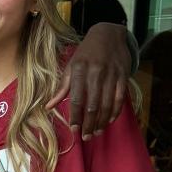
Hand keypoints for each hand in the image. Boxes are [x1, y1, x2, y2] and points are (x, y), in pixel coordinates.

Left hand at [48, 23, 129, 139]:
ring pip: (107, 104)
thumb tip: (48, 106)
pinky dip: (115, 111)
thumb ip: (62, 87)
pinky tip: (109, 121)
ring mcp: (111, 74)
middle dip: (89, 124)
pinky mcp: (123, 75)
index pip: (77, 98)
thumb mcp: (71, 65)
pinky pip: (120, 98)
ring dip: (101, 121)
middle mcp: (96, 72)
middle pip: (92, 105)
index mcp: (80, 70)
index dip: (75, 116)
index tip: (74, 129)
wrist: (109, 34)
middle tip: (86, 137)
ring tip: (96, 132)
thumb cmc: (86, 53)